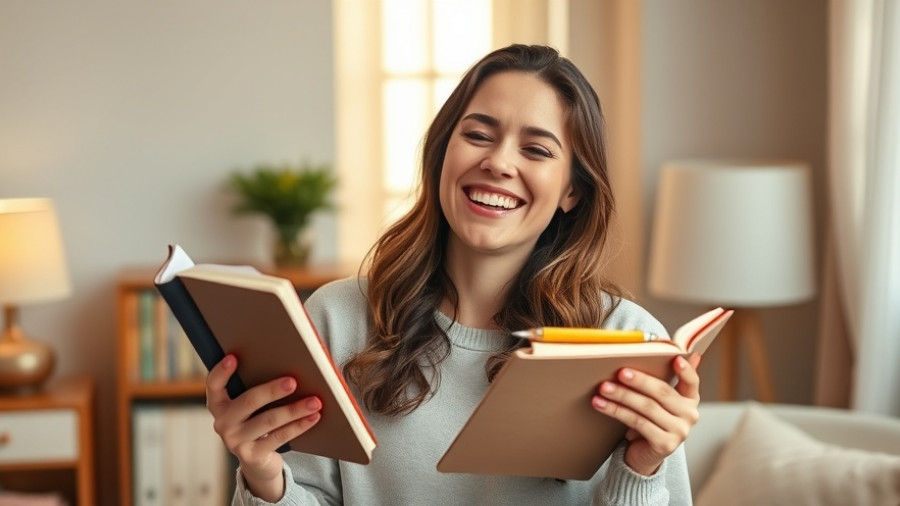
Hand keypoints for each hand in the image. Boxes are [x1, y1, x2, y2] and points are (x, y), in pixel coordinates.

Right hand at [205, 354, 322, 500]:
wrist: (258, 460)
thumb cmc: (257, 420)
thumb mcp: (251, 406)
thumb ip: (256, 388)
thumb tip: (288, 365)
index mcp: (218, 405)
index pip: (214, 385)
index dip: (221, 371)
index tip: (233, 357)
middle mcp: (222, 423)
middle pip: (249, 401)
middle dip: (272, 390)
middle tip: (293, 382)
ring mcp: (235, 441)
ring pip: (269, 420)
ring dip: (294, 409)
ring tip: (315, 401)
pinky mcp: (251, 455)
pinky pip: (279, 437)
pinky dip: (299, 425)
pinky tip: (313, 417)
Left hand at [591, 353, 701, 475]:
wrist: (643, 454)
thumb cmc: (648, 419)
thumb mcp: (657, 400)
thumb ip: (662, 379)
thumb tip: (666, 349)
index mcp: (690, 400)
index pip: (692, 382)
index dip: (685, 370)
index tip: (676, 358)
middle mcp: (690, 415)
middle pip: (662, 392)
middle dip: (639, 381)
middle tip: (620, 372)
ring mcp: (680, 431)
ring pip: (647, 407)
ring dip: (622, 395)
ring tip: (603, 387)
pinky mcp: (665, 444)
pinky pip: (637, 422)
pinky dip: (616, 411)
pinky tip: (601, 404)